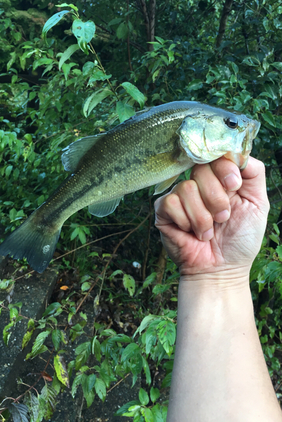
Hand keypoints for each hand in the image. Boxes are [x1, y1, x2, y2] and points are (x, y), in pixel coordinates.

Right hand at [154, 157, 268, 275]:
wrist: (222, 270)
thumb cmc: (240, 240)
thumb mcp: (257, 204)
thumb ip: (254, 173)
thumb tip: (239, 152)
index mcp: (221, 177)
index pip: (216, 154)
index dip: (224, 167)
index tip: (233, 185)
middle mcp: (199, 182)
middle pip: (201, 168)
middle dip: (217, 198)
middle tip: (223, 218)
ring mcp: (180, 195)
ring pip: (187, 187)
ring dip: (203, 216)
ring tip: (208, 230)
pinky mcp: (164, 210)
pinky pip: (171, 202)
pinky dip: (186, 221)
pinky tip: (191, 233)